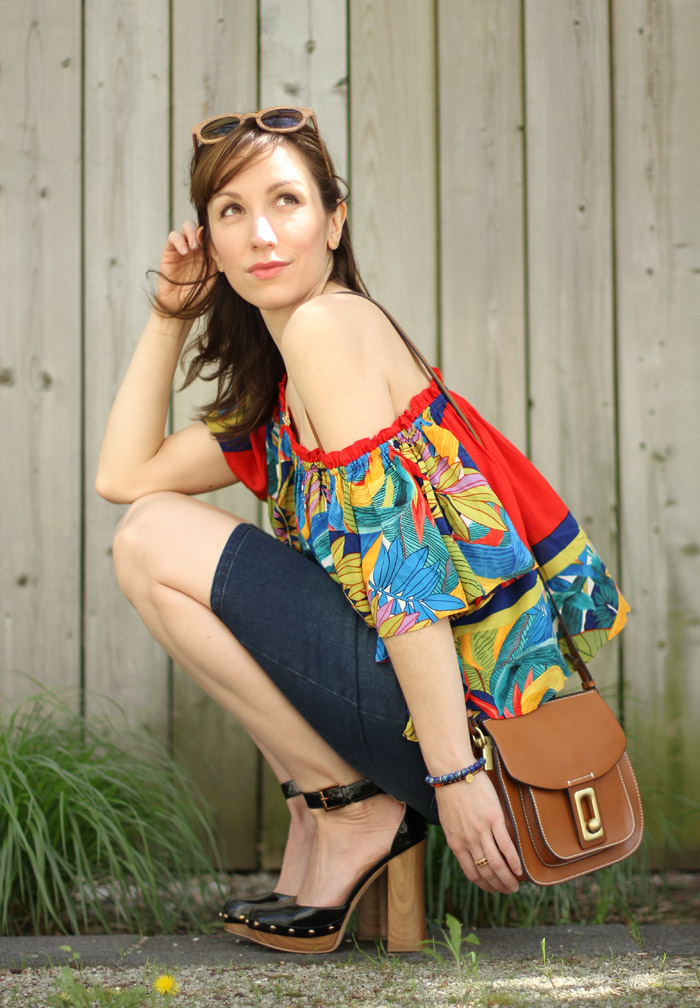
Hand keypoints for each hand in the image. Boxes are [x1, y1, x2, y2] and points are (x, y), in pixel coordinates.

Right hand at [157, 219, 216, 312]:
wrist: (180, 305)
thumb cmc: (197, 293)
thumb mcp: (211, 278)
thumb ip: (216, 263)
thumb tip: (220, 249)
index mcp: (207, 252)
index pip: (211, 236)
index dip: (215, 239)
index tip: (218, 250)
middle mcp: (195, 247)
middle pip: (200, 227)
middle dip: (203, 232)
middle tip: (204, 244)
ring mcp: (182, 247)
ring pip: (187, 227)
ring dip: (192, 233)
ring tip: (194, 247)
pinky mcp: (169, 251)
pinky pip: (173, 237)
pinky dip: (179, 240)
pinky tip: (185, 251)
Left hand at [435, 771, 522, 893]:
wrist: (453, 773)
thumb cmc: (450, 794)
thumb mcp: (449, 822)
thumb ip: (459, 838)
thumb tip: (470, 849)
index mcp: (456, 843)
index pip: (471, 873)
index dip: (484, 885)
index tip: (493, 889)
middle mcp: (468, 841)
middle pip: (486, 872)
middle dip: (498, 885)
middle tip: (508, 890)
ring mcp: (481, 831)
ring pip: (496, 864)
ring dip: (507, 878)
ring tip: (515, 885)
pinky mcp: (494, 820)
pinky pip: (506, 846)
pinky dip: (513, 861)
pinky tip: (520, 869)